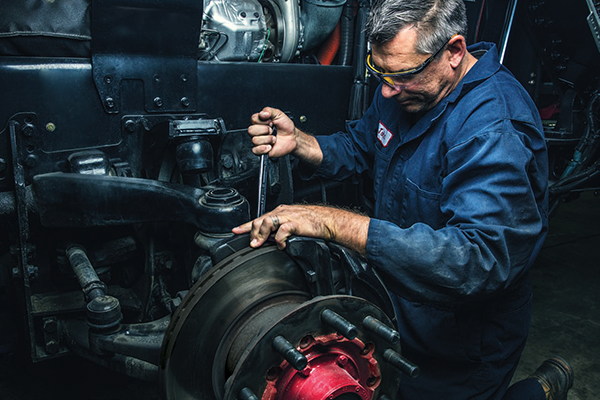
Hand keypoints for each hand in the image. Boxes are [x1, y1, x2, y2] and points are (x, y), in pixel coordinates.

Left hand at [232, 204, 369, 253]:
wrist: (327, 221)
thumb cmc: (312, 223)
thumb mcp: (291, 225)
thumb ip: (279, 230)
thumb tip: (268, 240)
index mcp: (279, 212)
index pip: (258, 218)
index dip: (245, 225)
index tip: (235, 231)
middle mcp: (281, 213)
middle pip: (259, 220)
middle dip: (252, 233)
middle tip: (252, 244)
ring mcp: (288, 217)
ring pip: (267, 222)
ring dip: (261, 235)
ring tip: (260, 244)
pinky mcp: (295, 223)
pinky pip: (282, 230)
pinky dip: (278, 239)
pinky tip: (280, 245)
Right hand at [248, 107, 297, 158]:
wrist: (292, 138)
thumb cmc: (285, 127)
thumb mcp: (279, 114)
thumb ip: (269, 110)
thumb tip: (262, 113)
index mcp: (260, 122)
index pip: (253, 119)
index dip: (262, 120)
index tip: (270, 121)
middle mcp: (258, 132)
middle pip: (251, 130)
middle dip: (264, 130)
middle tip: (272, 130)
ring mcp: (259, 141)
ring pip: (255, 140)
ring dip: (267, 139)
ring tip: (274, 139)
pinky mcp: (261, 150)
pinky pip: (255, 150)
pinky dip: (263, 148)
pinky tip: (270, 146)